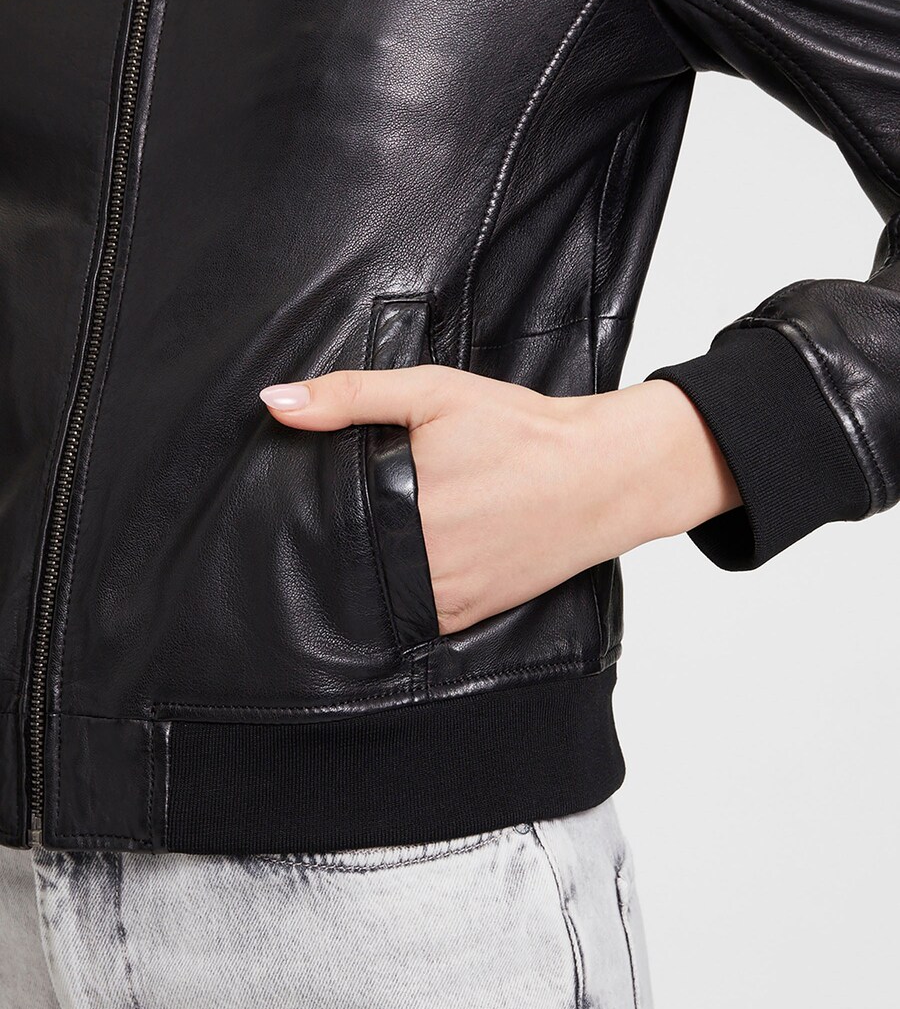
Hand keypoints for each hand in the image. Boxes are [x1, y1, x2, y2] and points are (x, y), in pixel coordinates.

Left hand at [259, 368, 740, 633]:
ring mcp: (442, 596)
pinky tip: (403, 561)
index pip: (319, 520)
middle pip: (342, 556)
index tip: (289, 498)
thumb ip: (351, 395)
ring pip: (371, 590)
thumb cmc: (522, 431)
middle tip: (338, 510)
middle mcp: (417, 561)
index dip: (300, 509)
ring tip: (368, 535)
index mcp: (399, 506)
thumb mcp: (435, 393)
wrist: (601, 474)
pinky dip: (400, 591)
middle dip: (333, 536)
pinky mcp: (465, 616)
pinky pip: (409, 615)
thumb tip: (275, 403)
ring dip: (362, 568)